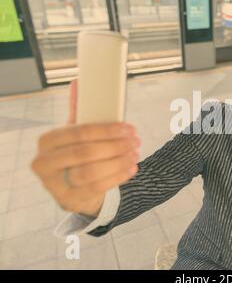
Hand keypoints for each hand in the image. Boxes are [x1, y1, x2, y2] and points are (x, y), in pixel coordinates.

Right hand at [31, 80, 140, 216]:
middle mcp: (44, 163)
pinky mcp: (69, 200)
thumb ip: (79, 111)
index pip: (79, 132)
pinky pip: (98, 188)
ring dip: (118, 162)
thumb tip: (79, 83)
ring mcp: (54, 185)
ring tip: (135, 154)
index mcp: (46, 141)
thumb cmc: (77, 155)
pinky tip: (132, 168)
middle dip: (115, 146)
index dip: (106, 130)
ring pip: (91, 172)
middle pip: (85, 153)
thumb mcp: (75, 133)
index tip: (128, 128)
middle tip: (136, 141)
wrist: (73, 187)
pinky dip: (118, 176)